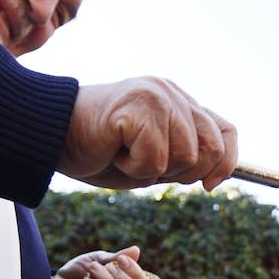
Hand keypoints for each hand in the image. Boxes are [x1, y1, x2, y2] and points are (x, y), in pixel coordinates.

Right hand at [59, 77, 238, 190]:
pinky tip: (114, 150)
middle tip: (145, 163)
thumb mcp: (153, 156)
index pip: (225, 131)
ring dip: (152, 169)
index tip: (209, 185)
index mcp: (179, 101)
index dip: (226, 162)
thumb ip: (184, 156)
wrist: (52, 137)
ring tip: (124, 152)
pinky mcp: (138, 107)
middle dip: (183, 172)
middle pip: (209, 149)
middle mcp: (172, 93)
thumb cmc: (100, 150)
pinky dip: (134, 168)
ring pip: (183, 157)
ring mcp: (157, 96)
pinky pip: (155, 159)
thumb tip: (216, 175)